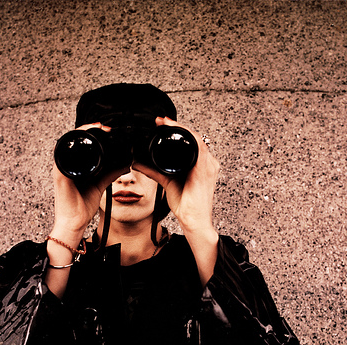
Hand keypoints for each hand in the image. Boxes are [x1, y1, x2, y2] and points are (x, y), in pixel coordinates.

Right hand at [51, 123, 129, 241]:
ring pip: (67, 142)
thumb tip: (125, 164)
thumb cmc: (81, 206)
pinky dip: (74, 146)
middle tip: (104, 127)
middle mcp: (64, 164)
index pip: (79, 143)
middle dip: (88, 129)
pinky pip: (63, 156)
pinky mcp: (59, 175)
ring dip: (81, 132)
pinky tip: (84, 139)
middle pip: (73, 139)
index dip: (91, 132)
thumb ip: (110, 173)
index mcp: (73, 165)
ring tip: (97, 128)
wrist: (73, 223)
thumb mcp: (100, 185)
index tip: (107, 130)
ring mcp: (60, 168)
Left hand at [133, 116, 219, 234]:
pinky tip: (176, 132)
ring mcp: (208, 165)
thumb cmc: (186, 205)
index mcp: (202, 164)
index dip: (177, 130)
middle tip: (160, 121)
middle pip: (194, 137)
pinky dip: (187, 137)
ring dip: (180, 128)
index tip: (161, 124)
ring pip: (196, 138)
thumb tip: (138, 162)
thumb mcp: (167, 182)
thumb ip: (154, 171)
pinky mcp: (204, 170)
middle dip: (177, 126)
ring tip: (165, 123)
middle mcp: (208, 163)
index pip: (191, 141)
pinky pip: (198, 147)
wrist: (194, 220)